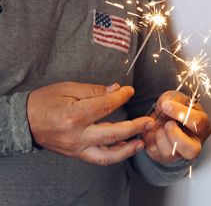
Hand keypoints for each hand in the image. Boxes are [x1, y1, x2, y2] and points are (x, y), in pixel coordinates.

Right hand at [27, 82, 154, 165]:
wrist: (25, 120)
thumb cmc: (45, 101)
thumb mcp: (69, 88)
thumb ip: (95, 90)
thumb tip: (116, 89)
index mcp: (76, 115)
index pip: (107, 106)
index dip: (122, 97)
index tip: (129, 91)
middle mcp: (78, 135)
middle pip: (113, 133)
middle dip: (135, 127)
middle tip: (148, 121)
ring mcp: (77, 148)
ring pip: (108, 154)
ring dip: (128, 149)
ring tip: (142, 141)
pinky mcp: (76, 154)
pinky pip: (99, 158)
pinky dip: (114, 155)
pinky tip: (125, 148)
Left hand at [142, 91, 210, 163]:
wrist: (161, 119)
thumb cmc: (173, 109)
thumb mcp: (175, 97)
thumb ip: (173, 99)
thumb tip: (166, 104)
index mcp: (202, 125)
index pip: (197, 122)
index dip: (180, 112)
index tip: (166, 105)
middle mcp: (194, 143)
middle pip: (192, 150)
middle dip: (175, 135)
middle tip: (167, 123)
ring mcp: (180, 153)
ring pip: (171, 152)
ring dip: (161, 134)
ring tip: (160, 125)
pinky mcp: (165, 157)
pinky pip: (157, 153)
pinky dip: (152, 139)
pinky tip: (155, 132)